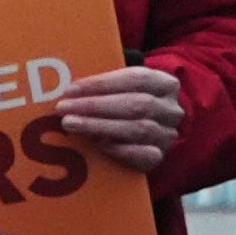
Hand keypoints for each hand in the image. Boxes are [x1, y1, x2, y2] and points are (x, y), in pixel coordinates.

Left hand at [53, 64, 185, 174]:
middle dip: (95, 105)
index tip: (71, 89)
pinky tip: (97, 145)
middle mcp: (171, 109)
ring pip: (137, 128)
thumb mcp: (121, 89)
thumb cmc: (125, 104)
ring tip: (70, 123)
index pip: (136, 78)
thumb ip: (104, 85)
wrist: (145, 136)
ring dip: (99, 126)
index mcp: (165, 84)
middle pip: (136, 104)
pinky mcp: (159, 156)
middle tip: (63, 108)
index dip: (102, 83)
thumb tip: (70, 87)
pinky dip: (118, 149)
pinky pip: (142, 154)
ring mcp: (167, 134)